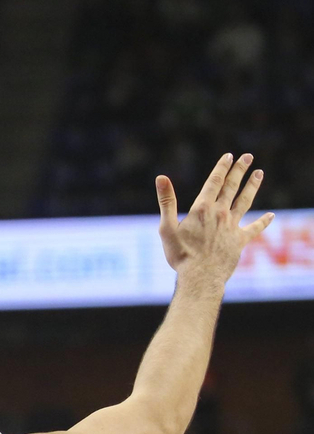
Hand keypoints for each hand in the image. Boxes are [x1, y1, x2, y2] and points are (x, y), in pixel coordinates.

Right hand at [156, 152, 273, 283]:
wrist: (201, 277)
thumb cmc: (180, 254)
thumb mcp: (166, 227)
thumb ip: (166, 201)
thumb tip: (161, 178)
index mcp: (202, 208)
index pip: (215, 182)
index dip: (222, 167)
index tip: (229, 156)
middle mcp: (220, 213)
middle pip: (232, 187)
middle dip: (240, 170)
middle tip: (248, 157)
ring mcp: (232, 226)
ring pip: (245, 201)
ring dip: (252, 186)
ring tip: (259, 173)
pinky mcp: (240, 241)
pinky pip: (255, 229)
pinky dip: (264, 222)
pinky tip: (271, 216)